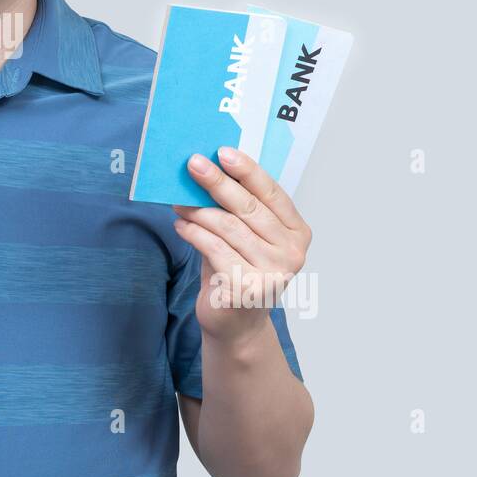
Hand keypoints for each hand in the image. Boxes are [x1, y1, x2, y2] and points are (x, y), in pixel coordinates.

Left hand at [171, 147, 311, 345]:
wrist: (236, 324)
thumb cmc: (238, 270)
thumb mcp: (245, 236)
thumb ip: (237, 208)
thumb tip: (208, 169)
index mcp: (297, 232)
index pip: (272, 193)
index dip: (247, 170)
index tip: (223, 152)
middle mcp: (291, 252)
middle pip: (248, 208)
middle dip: (217, 182)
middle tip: (194, 164)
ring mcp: (273, 272)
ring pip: (228, 227)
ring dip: (198, 209)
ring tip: (178, 201)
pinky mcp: (247, 288)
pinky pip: (214, 249)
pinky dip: (194, 233)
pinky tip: (181, 225)